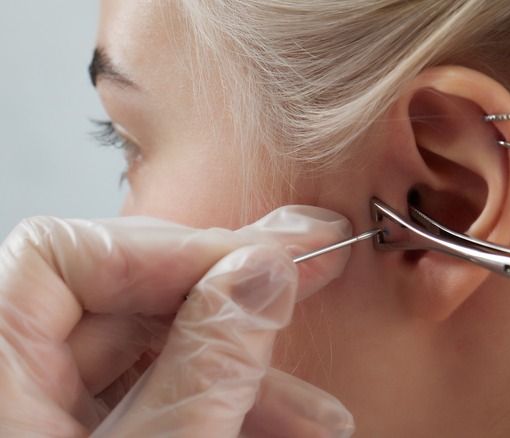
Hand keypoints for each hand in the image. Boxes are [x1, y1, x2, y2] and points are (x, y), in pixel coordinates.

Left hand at [0, 206, 354, 436]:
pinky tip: (279, 425)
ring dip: (243, 375)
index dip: (169, 250)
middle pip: (124, 299)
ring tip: (316, 415)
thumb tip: (264, 272)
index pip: (61, 255)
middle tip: (318, 272)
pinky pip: (152, 401)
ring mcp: (46, 416)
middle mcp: (10, 383)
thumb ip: (205, 368)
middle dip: (233, 305)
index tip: (260, 264)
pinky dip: (219, 408)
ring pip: (150, 357)